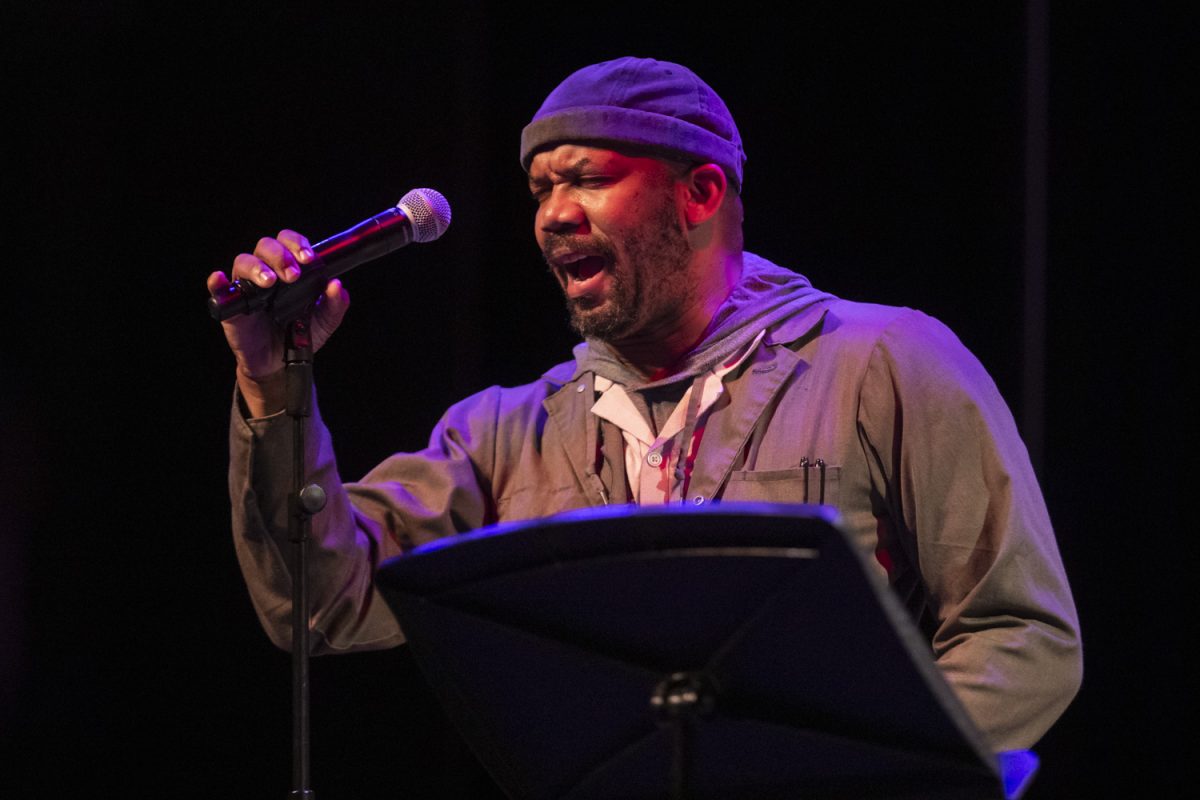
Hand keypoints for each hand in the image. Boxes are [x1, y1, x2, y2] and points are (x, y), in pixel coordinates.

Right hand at [207, 230, 349, 415]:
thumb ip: (335, 304)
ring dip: (256, 267)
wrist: (283, 364)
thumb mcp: (325, 320)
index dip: (297, 244)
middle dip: (280, 256)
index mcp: (289, 269)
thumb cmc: (301, 334)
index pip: (289, 243)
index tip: (309, 258)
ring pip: (243, 262)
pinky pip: (219, 290)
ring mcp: (247, 288)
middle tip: (293, 275)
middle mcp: (266, 272)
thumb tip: (337, 286)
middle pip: (265, 246)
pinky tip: (220, 279)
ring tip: (270, 282)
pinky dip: (217, 283)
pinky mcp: (232, 308)